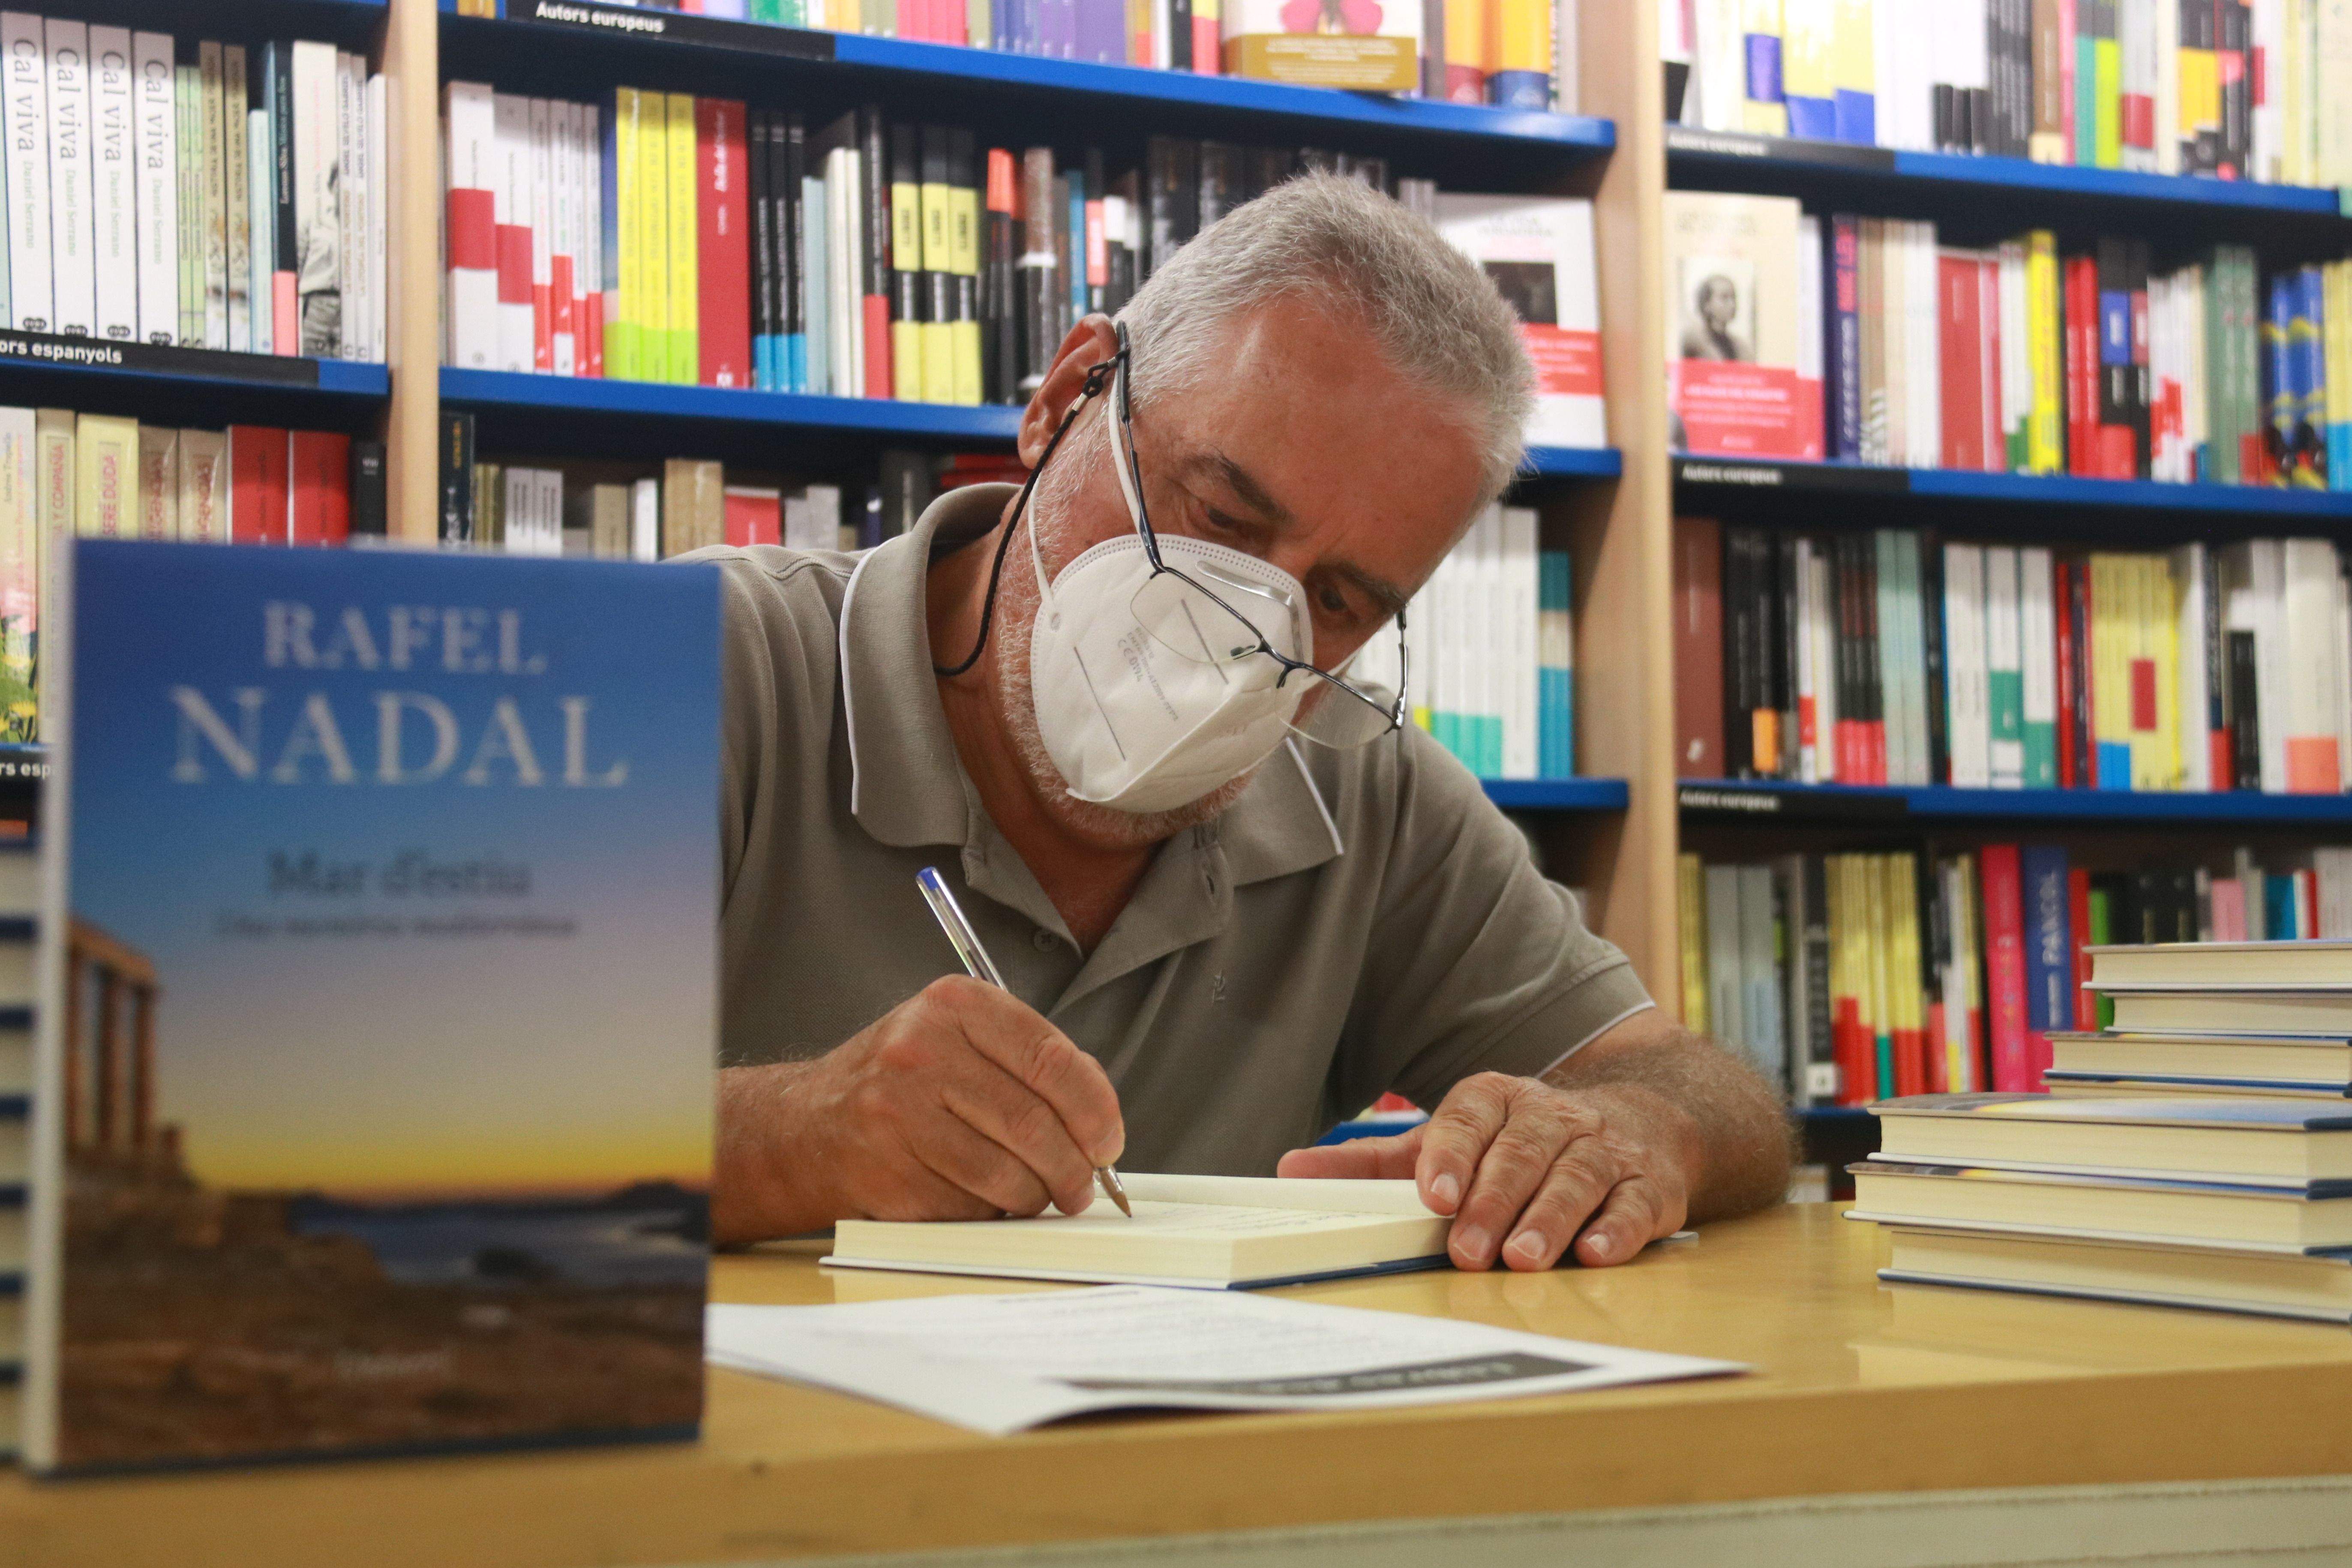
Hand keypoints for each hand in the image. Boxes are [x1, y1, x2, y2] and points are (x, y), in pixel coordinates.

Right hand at [713, 976, 1124, 1243]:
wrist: (806, 1125)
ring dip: (1038, 1197)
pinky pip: (971, 1206)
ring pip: (1007, 1173)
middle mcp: (922, 1052)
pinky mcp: (888, 1172)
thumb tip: (1101, 1118)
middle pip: (1033, 1123)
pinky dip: (993, 1212)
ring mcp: (899, 1114)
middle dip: (1074, 1166)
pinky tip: (985, 1199)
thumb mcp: (958, 1039)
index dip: (1095, 1109)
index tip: (1108, 1141)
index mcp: (953, 1005)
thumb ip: (1029, 1061)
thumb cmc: (900, 1083)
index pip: (1050, 1058)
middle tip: (1084, 1185)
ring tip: (1041, 1196)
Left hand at [1275, 1073, 1694, 1271]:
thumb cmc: (1522, 1142)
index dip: (1450, 1155)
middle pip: (1520, 1153)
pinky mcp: (1650, 1184)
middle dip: (1492, 1201)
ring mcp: (1605, 1149)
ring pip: (1575, 1177)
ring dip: (1549, 1218)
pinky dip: (1618, 1228)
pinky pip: (1634, 1203)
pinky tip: (1598, 1253)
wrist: (1644, 1122)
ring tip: (1523, 1259)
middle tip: (1467, 1249)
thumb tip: (1290, 1170)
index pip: (1470, 1117)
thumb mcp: (1450, 1141)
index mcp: (1497, 1100)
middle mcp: (1552, 1118)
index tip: (1432, 1195)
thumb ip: (1374, 1163)